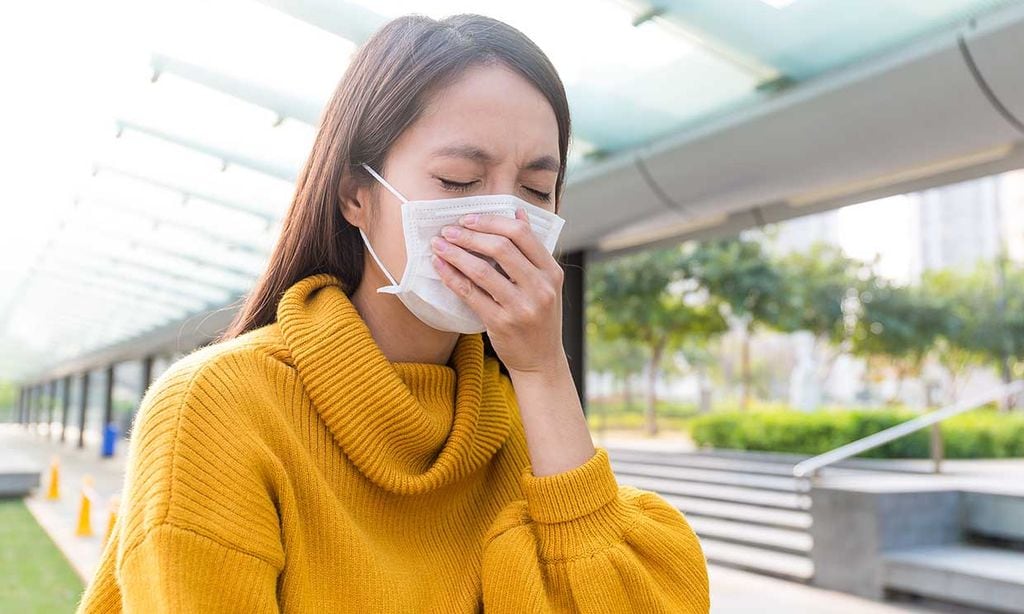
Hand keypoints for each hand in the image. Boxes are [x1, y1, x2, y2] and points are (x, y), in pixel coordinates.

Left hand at [429, 207, 564, 375]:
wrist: (541, 361)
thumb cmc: (539, 317)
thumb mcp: (545, 283)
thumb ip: (531, 249)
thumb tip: (518, 211)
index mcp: (552, 272)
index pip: (522, 233)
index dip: (492, 221)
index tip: (469, 218)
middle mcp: (540, 288)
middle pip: (501, 248)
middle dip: (470, 235)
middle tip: (449, 230)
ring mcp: (521, 307)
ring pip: (482, 270)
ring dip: (456, 253)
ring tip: (439, 244)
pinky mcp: (501, 323)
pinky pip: (470, 294)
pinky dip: (452, 277)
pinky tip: (440, 266)